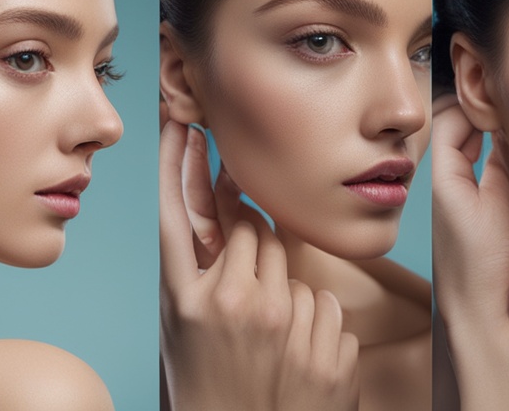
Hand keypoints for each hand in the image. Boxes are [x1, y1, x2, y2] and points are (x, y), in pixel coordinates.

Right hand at [159, 120, 358, 409]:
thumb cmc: (204, 385)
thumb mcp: (181, 329)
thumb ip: (195, 269)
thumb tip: (222, 204)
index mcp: (191, 301)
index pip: (181, 215)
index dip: (178, 164)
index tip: (181, 123)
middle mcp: (238, 306)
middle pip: (254, 231)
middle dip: (250, 250)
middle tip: (241, 293)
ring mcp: (288, 329)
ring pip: (297, 271)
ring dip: (285, 293)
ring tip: (266, 339)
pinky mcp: (329, 354)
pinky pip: (327, 308)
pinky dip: (314, 326)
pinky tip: (293, 357)